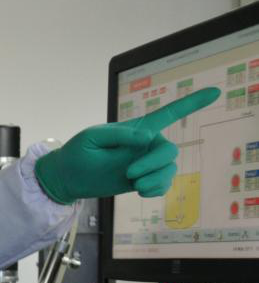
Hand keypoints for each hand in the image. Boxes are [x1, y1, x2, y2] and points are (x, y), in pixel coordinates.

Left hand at [34, 86, 219, 203]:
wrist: (68, 177)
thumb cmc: (78, 152)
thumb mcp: (93, 138)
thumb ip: (119, 135)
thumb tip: (146, 137)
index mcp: (137, 128)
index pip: (169, 113)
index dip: (192, 103)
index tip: (215, 92)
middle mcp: (146, 145)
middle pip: (169, 151)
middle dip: (154, 163)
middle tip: (130, 173)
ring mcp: (146, 164)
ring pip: (168, 170)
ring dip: (154, 179)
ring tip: (133, 183)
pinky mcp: (142, 180)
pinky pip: (162, 185)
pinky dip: (156, 189)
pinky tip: (140, 191)